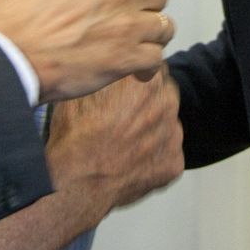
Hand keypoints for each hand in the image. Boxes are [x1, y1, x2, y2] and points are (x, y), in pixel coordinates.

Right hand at [0, 0, 184, 103]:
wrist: (8, 54)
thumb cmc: (16, 16)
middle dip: (149, 9)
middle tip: (133, 23)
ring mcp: (127, 24)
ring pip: (163, 27)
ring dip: (151, 37)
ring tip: (136, 48)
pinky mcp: (127, 57)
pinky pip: (155, 58)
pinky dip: (146, 66)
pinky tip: (135, 73)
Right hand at [47, 66, 183, 222]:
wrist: (78, 182)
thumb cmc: (76, 134)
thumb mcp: (84, 89)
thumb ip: (109, 74)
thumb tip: (112, 67)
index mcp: (147, 81)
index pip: (154, 67)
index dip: (139, 76)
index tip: (128, 87)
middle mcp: (166, 105)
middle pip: (165, 94)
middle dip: (149, 101)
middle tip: (124, 116)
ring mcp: (173, 136)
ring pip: (167, 125)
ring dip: (153, 129)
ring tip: (126, 142)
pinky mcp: (174, 164)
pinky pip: (167, 154)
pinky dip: (154, 156)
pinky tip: (132, 161)